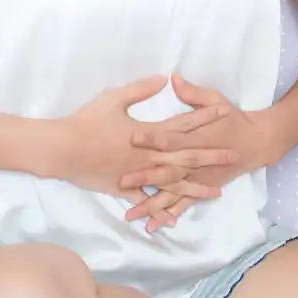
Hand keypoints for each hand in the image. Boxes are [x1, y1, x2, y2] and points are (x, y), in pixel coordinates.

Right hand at [48, 74, 245, 229]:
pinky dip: (159, 210)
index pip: (182, 123)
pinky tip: (175, 220)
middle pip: (186, 156)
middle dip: (211, 156)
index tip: (224, 112)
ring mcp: (137, 175)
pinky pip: (146, 202)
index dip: (204, 117)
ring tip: (217, 192)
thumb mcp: (113, 98)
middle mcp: (147, 156)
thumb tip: (164, 78)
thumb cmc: (86, 121)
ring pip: (172, 184)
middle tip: (235, 156)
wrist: (62, 149)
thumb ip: (140, 89)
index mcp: (147, 132)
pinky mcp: (123, 189)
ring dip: (195, 188)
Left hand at [119, 72, 277, 226]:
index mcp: (195, 136)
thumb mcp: (216, 100)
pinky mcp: (201, 187)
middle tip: (122, 181)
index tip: (132, 136)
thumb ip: (193, 93)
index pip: (170, 136)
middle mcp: (195, 160)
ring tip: (131, 214)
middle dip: (144, 176)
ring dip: (152, 202)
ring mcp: (198, 177)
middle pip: (166, 169)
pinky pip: (183, 203)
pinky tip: (154, 225)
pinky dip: (169, 214)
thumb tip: (173, 77)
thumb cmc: (234, 119)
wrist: (257, 143)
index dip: (152, 137)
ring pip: (171, 192)